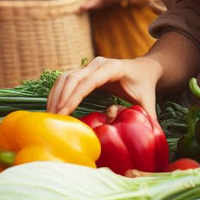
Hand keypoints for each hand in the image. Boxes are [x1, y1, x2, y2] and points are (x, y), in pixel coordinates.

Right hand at [46, 56, 162, 118]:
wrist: (143, 69)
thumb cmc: (144, 86)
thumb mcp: (148, 102)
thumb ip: (148, 118)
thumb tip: (148, 135)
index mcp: (113, 68)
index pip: (89, 81)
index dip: (75, 96)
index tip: (64, 112)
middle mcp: (98, 63)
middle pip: (73, 78)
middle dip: (61, 98)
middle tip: (54, 119)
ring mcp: (89, 65)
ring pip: (66, 77)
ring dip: (56, 95)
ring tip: (50, 115)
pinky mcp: (83, 70)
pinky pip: (65, 79)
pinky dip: (57, 92)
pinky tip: (53, 107)